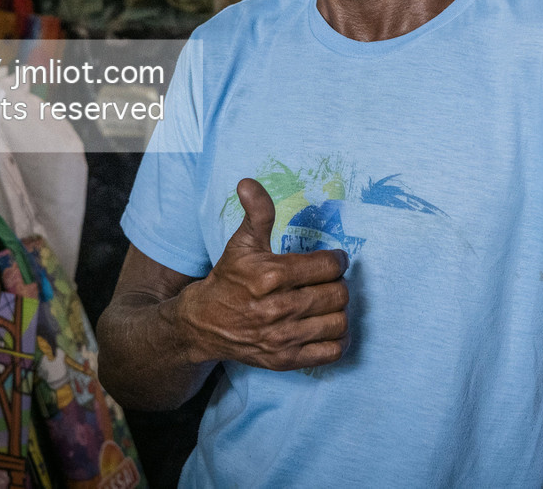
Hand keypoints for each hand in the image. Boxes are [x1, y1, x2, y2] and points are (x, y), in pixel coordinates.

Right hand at [172, 178, 348, 370]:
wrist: (203, 324)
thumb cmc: (228, 279)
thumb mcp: (241, 243)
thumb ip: (256, 212)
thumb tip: (248, 182)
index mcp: (271, 275)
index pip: (328, 265)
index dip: (336, 260)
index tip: (332, 260)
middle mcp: (279, 308)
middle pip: (338, 294)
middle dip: (338, 284)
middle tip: (329, 281)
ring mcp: (283, 337)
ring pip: (339, 322)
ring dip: (339, 311)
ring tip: (328, 303)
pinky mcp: (285, 360)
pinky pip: (331, 352)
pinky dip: (338, 340)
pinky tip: (328, 327)